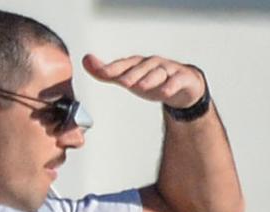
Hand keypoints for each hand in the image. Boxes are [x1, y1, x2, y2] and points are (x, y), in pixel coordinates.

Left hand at [83, 53, 205, 109]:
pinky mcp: (182, 78)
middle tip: (122, 82)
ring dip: (149, 79)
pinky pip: (177, 81)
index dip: (113, 69)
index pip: (124, 65)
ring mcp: (168, 70)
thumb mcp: (128, 78)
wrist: (183, 86)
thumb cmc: (152, 80)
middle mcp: (152, 64)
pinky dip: (171, 85)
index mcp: (138, 64)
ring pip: (158, 73)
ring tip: (141, 86)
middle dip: (132, 74)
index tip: (102, 73)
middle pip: (141, 67)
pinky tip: (165, 92)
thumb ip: (107, 72)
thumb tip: (85, 60)